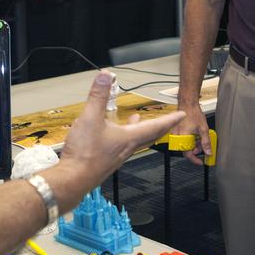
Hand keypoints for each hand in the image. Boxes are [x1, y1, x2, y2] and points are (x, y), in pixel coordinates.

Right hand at [60, 72, 184, 182]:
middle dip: (160, 126)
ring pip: (135, 141)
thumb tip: (106, 76)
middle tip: (169, 121)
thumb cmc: (85, 153)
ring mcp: (117, 156)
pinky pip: (121, 146)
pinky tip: (111, 134)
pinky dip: (123, 136)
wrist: (73, 179)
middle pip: (149, 136)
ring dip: (140, 130)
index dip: (169, 119)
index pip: (155, 126)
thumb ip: (98, 96)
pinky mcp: (106, 161)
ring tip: (137, 120)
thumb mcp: (90, 118)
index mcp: (129, 138)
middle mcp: (127, 148)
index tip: (181, 115)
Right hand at [172, 105, 212, 164]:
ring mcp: (176, 134)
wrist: (188, 104)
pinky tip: (195, 136)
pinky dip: (190, 140)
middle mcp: (178, 137)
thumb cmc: (193, 114)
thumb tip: (208, 152)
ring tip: (200, 139)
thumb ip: (206, 142)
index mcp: (183, 137)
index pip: (188, 154)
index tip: (200, 162)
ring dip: (193, 145)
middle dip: (196, 150)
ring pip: (185, 145)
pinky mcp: (176, 131)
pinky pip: (183, 140)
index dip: (195, 159)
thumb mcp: (203, 129)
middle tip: (203, 148)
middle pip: (186, 150)